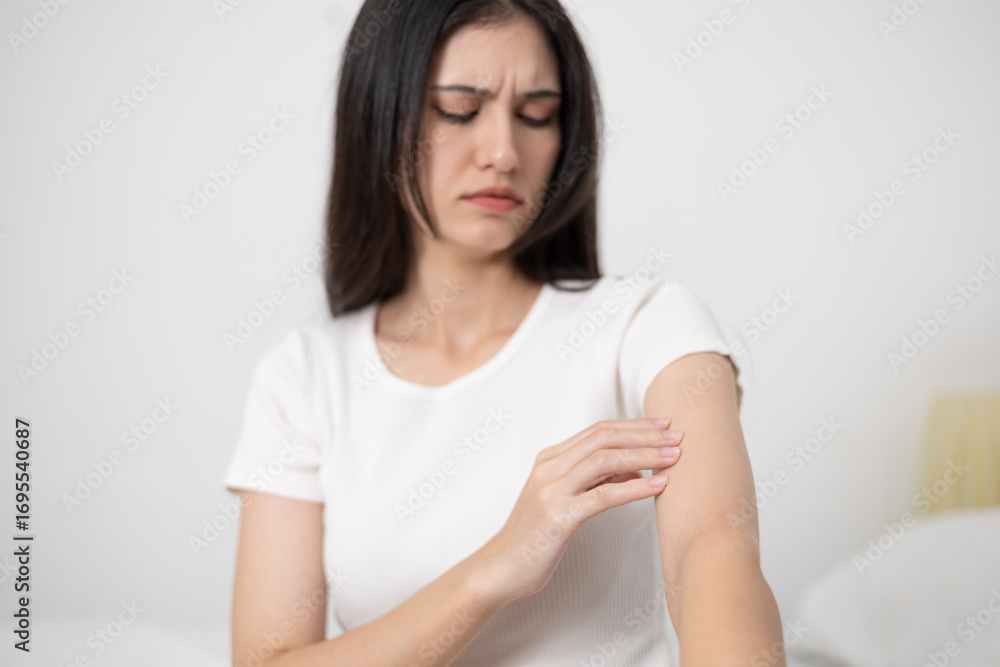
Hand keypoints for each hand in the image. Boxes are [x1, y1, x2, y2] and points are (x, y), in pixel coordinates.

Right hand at [474, 418, 683, 602]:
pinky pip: (603, 496)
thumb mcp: (564, 498)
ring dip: (644, 456)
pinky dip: (634, 488)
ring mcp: (552, 491)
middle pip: (604, 438)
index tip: (663, 425)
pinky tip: (657, 486)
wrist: (502, 567)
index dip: (633, 425)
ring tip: (673, 458)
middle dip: (644, 435)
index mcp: (549, 459)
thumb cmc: (536, 535)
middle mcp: (549, 468)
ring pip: (605, 460)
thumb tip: (635, 466)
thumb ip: (594, 479)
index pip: (598, 430)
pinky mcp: (558, 517)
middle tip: (677, 437)